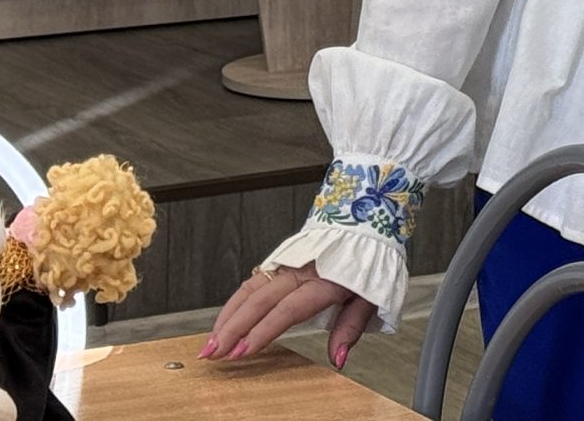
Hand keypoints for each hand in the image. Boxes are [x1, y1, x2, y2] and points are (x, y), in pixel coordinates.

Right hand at [201, 263, 375, 368]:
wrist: (367, 224)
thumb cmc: (371, 263)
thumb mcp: (373, 296)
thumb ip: (351, 327)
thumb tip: (338, 359)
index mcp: (327, 279)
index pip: (288, 309)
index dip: (263, 331)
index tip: (242, 351)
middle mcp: (303, 269)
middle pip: (261, 300)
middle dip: (233, 329)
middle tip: (213, 354)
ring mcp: (290, 262)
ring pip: (251, 289)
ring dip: (227, 317)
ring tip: (210, 343)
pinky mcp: (282, 260)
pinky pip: (253, 281)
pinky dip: (235, 302)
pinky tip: (223, 321)